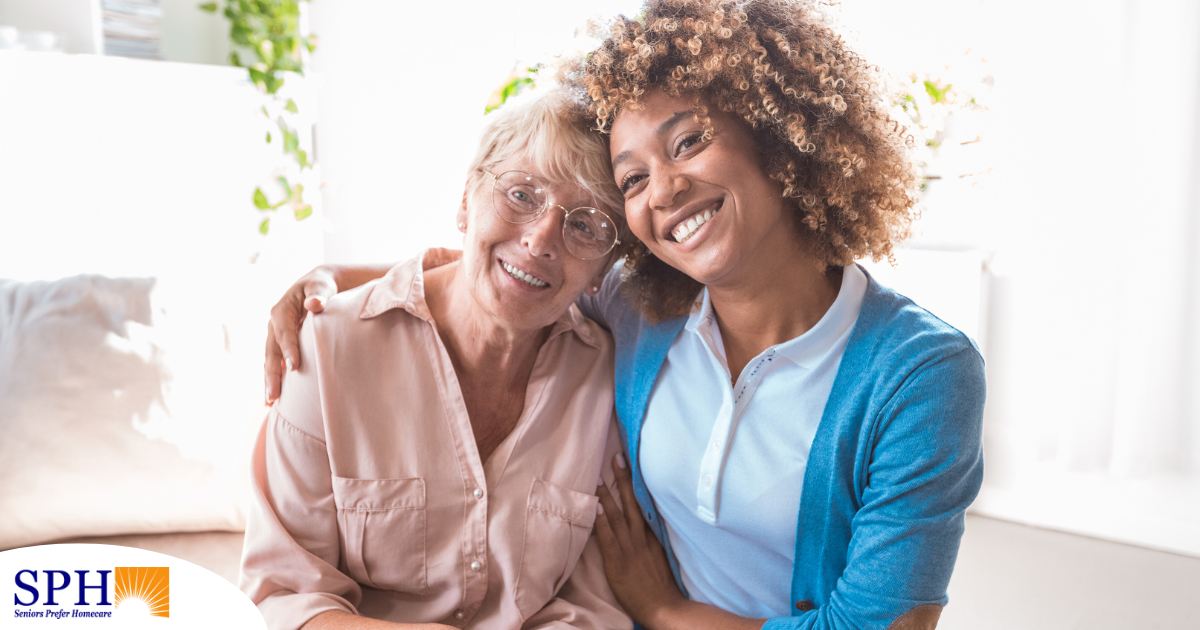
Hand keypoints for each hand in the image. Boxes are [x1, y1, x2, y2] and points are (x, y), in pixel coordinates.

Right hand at [265, 265, 337, 403]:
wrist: (317, 286)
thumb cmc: (321, 286)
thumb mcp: (321, 286)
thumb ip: (319, 294)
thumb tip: (314, 304)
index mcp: (282, 310)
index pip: (284, 332)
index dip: (288, 349)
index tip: (294, 366)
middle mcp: (274, 325)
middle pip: (272, 351)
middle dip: (272, 374)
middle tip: (274, 395)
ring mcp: (275, 336)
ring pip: (270, 360)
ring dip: (269, 380)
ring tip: (270, 401)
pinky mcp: (280, 344)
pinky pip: (275, 363)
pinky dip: (274, 378)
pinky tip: (274, 398)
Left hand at [594, 454, 686, 628]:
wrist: (665, 607)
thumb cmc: (662, 586)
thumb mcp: (662, 557)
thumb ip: (652, 541)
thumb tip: (646, 525)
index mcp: (652, 536)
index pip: (644, 504)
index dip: (636, 484)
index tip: (631, 465)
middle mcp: (641, 538)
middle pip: (632, 503)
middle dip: (623, 479)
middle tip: (616, 457)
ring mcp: (630, 549)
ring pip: (618, 516)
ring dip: (607, 495)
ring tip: (598, 476)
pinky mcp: (618, 562)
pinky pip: (608, 537)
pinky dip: (602, 521)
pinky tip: (596, 506)